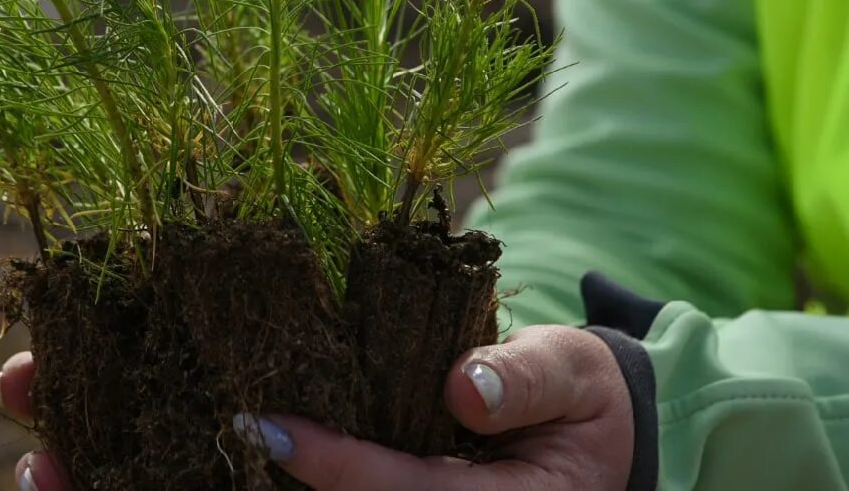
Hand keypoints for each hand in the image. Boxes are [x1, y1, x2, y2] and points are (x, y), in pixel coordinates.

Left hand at [0, 325, 633, 490]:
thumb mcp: (574, 384)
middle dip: (161, 487)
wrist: (580, 452)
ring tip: (39, 451)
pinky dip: (150, 471)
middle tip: (58, 455)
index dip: (329, 469)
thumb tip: (463, 388)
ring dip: (128, 484)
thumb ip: (529, 382)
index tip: (255, 426)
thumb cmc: (576, 413)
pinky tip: (72, 446)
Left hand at [255, 326, 633, 489]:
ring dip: (319, 474)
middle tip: (246, 425)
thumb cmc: (583, 393)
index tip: (272, 430)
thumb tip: (462, 387)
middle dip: (315, 474)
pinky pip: (380, 489)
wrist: (602, 428)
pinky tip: (290, 438)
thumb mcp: (573, 370)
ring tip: (257, 429)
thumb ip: (526, 376)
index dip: (340, 466)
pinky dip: (337, 469)